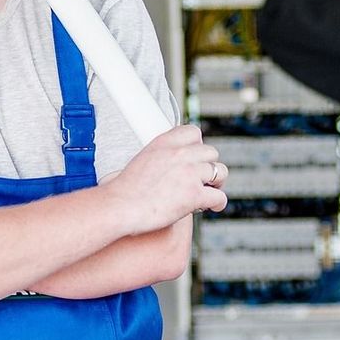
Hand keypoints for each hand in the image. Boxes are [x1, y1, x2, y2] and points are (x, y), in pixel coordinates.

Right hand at [101, 124, 228, 234]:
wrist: (119, 207)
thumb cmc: (123, 191)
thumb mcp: (140, 160)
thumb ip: (159, 157)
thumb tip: (164, 165)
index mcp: (164, 143)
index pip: (193, 132)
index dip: (198, 146)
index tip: (195, 158)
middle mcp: (179, 154)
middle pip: (211, 152)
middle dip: (208, 166)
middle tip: (202, 179)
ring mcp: (189, 173)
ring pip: (220, 171)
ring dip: (216, 182)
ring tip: (208, 191)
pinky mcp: (194, 195)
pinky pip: (219, 196)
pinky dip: (217, 203)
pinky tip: (211, 207)